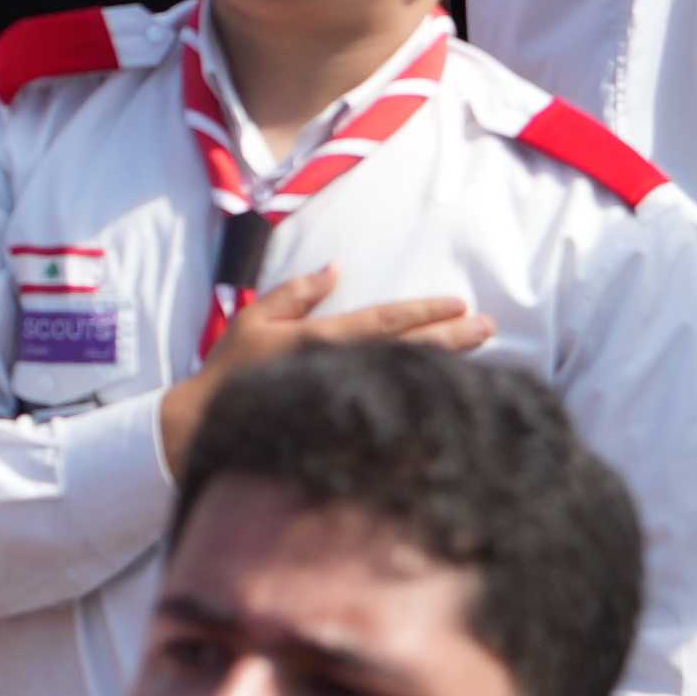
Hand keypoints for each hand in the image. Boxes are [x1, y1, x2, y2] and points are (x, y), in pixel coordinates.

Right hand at [150, 271, 485, 469]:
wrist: (208, 425)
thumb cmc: (232, 368)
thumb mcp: (255, 318)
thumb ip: (297, 294)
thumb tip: (335, 270)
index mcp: (321, 339)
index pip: (384, 321)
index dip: (424, 312)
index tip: (459, 304)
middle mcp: (339, 368)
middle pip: (407, 350)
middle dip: (452, 338)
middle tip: (489, 326)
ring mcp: (344, 399)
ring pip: (406, 378)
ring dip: (446, 364)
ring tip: (480, 351)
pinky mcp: (344, 423)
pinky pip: (392, 409)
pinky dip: (423, 400)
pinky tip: (449, 394)